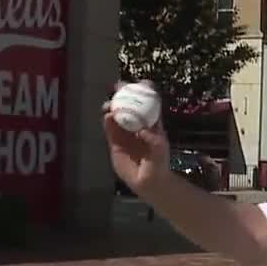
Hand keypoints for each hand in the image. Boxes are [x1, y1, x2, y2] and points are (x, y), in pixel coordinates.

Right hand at [102, 81, 169, 197]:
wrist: (149, 182)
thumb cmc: (159, 164)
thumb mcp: (159, 149)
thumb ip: (153, 139)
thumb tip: (141, 130)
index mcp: (151, 124)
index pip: (148, 103)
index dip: (145, 92)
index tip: (141, 83)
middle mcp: (137, 126)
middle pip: (130, 106)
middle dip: (124, 95)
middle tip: (118, 87)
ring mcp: (125, 134)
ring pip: (117, 116)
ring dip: (112, 107)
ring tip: (109, 104)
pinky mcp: (115, 144)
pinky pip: (109, 130)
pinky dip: (107, 122)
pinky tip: (106, 116)